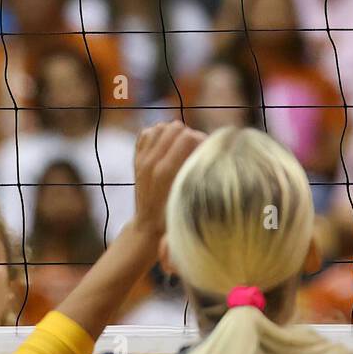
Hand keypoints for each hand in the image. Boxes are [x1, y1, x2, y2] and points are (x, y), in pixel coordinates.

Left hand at [132, 121, 204, 237]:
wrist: (147, 227)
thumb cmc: (175, 217)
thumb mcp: (190, 198)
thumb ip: (198, 174)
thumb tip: (215, 154)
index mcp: (165, 171)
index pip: (188, 136)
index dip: (202, 140)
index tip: (208, 151)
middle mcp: (151, 162)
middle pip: (176, 128)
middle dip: (190, 135)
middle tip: (196, 150)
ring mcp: (142, 159)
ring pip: (161, 127)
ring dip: (174, 134)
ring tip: (182, 147)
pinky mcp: (137, 159)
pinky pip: (148, 132)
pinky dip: (158, 135)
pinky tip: (167, 146)